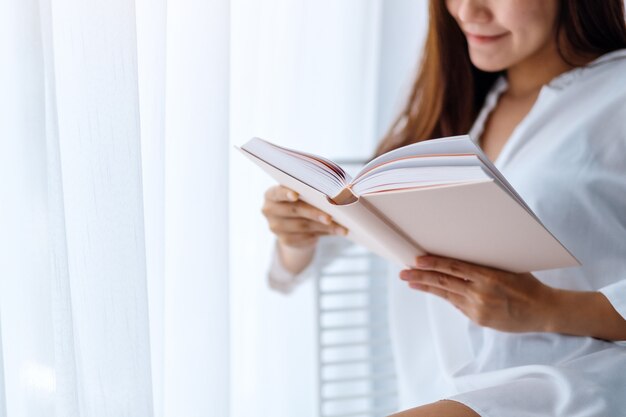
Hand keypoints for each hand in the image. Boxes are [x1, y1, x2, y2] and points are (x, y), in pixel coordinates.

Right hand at [262, 185, 347, 248]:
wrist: (295, 223)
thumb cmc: (303, 201)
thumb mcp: (303, 194)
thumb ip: (312, 192)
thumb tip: (338, 195)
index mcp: (272, 195)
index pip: (277, 193)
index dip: (285, 194)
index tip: (295, 195)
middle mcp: (270, 210)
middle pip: (294, 211)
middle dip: (314, 213)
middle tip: (330, 217)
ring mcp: (276, 227)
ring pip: (303, 226)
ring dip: (324, 227)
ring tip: (341, 227)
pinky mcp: (285, 240)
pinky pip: (306, 238)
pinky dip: (323, 234)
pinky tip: (336, 232)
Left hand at [399, 255, 557, 332]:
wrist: (543, 310)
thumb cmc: (526, 284)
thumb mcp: (507, 267)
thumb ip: (483, 264)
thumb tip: (458, 256)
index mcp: (489, 275)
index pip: (454, 267)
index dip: (433, 263)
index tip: (417, 260)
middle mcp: (481, 292)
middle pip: (444, 282)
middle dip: (420, 276)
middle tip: (403, 272)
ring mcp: (478, 308)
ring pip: (446, 294)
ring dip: (426, 287)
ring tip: (410, 281)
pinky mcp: (479, 319)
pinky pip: (457, 305)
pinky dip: (446, 296)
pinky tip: (434, 290)